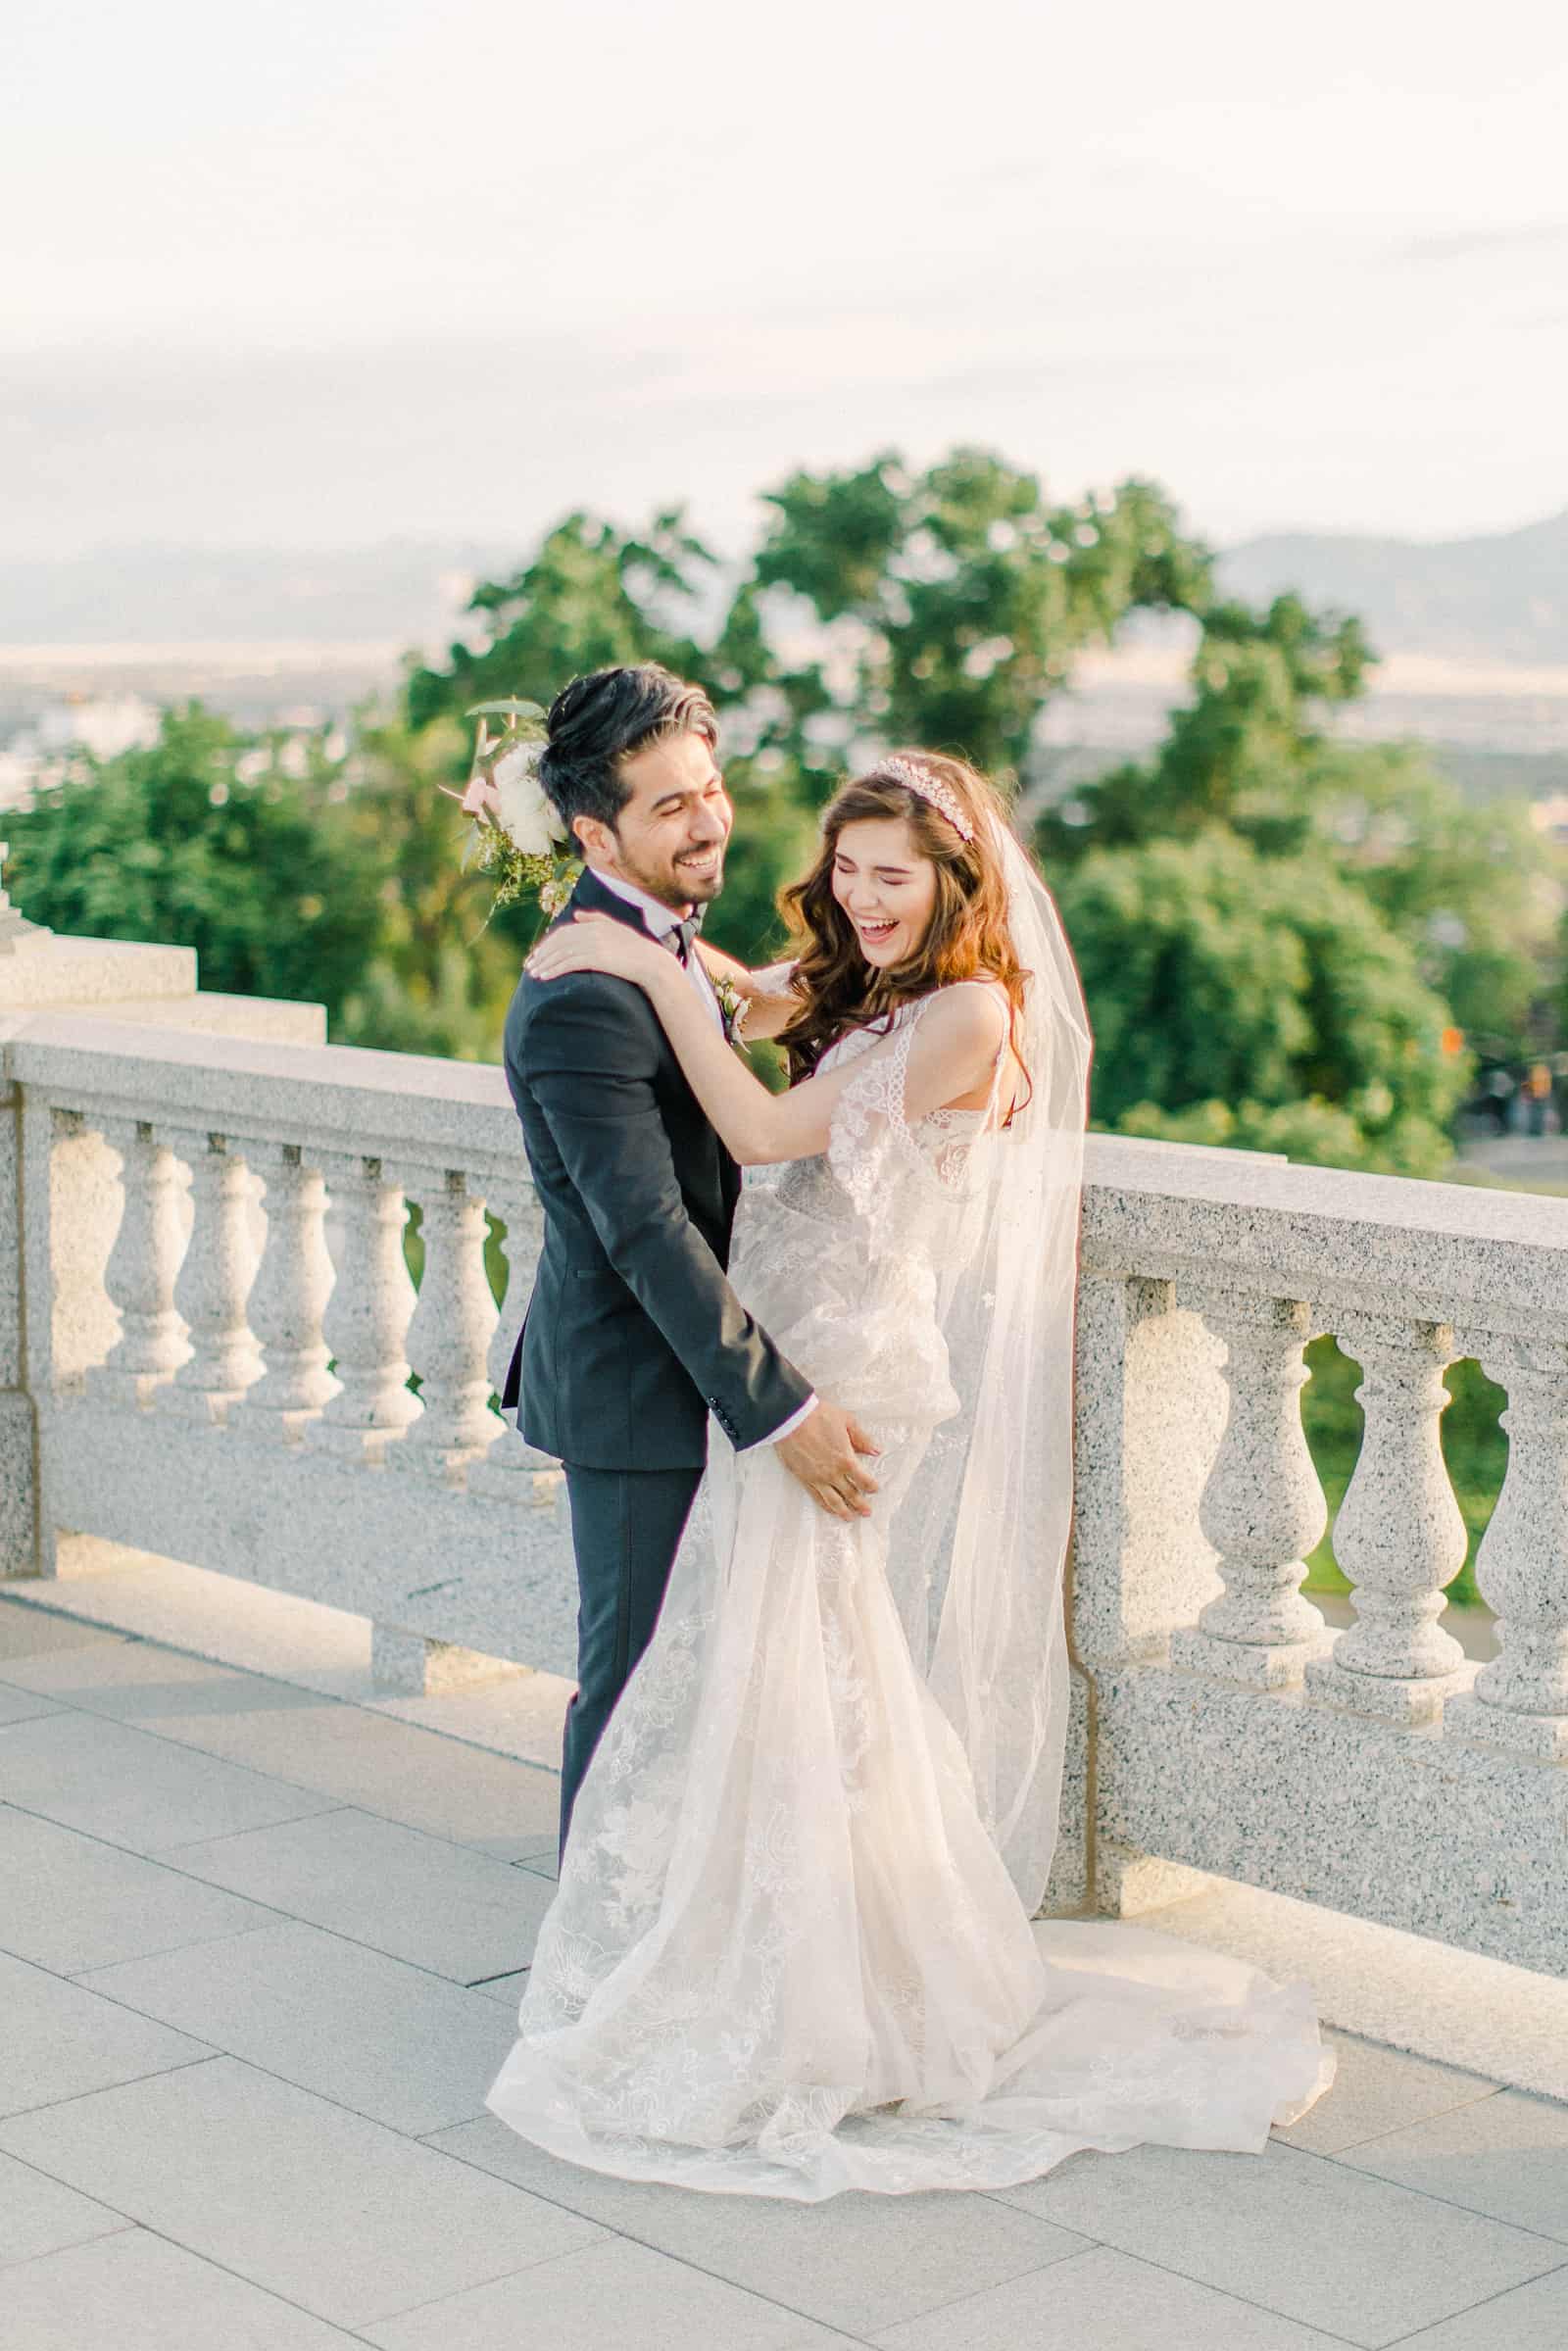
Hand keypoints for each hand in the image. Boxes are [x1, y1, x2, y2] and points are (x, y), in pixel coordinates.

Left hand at [525, 912, 675, 994]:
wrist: (652, 963)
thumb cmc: (635, 950)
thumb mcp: (616, 929)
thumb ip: (596, 919)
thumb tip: (576, 915)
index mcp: (595, 924)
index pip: (563, 933)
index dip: (548, 944)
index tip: (537, 956)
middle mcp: (592, 931)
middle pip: (559, 942)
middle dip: (542, 954)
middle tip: (529, 966)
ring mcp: (594, 944)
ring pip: (561, 953)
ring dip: (545, 964)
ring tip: (534, 974)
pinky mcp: (597, 958)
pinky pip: (569, 963)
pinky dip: (554, 970)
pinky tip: (545, 978)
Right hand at [774, 1401, 880, 1519]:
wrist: (790, 1419)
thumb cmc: (818, 1416)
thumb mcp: (847, 1422)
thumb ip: (862, 1439)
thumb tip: (875, 1451)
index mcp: (846, 1459)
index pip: (863, 1480)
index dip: (871, 1486)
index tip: (875, 1489)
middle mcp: (833, 1473)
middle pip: (851, 1494)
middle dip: (861, 1504)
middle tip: (867, 1512)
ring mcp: (817, 1478)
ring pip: (833, 1501)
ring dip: (844, 1511)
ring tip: (850, 1518)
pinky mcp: (803, 1478)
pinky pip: (816, 1497)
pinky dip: (825, 1506)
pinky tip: (829, 1509)